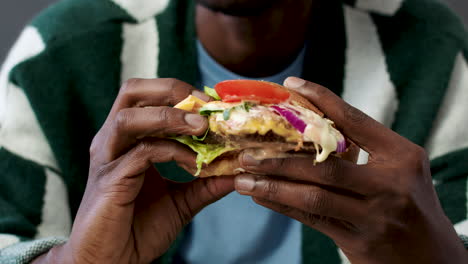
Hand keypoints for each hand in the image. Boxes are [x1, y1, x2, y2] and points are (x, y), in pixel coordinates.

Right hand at [33, 78, 233, 263]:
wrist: (112, 262)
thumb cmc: (139, 229)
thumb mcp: (181, 201)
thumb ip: (206, 183)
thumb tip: (238, 170)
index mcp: (128, 139)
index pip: (151, 97)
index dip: (183, 94)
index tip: (216, 105)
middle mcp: (113, 140)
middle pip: (133, 90)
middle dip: (173, 90)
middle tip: (206, 106)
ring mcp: (108, 157)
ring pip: (131, 115)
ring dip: (171, 116)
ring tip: (202, 127)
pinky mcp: (110, 178)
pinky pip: (142, 151)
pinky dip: (172, 151)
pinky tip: (194, 164)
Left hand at [234, 77, 467, 262]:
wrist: (434, 259)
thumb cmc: (411, 204)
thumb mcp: (400, 168)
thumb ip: (365, 148)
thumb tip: (313, 122)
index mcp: (401, 156)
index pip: (354, 120)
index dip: (320, 100)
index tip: (290, 85)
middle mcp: (389, 184)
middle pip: (323, 165)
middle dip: (279, 159)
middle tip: (246, 153)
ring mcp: (373, 216)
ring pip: (312, 196)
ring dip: (273, 187)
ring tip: (243, 179)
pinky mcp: (359, 242)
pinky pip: (312, 220)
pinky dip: (284, 207)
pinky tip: (262, 198)